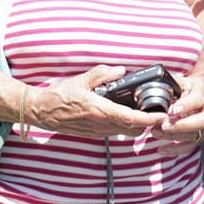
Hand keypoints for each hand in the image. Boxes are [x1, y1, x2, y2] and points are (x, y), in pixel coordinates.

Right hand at [29, 65, 167, 138]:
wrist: (41, 111)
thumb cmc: (59, 95)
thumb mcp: (82, 79)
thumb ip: (103, 74)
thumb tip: (121, 70)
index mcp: (99, 111)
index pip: (130, 119)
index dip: (149, 119)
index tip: (162, 116)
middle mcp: (100, 125)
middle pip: (132, 129)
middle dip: (147, 122)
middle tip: (158, 111)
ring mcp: (96, 132)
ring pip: (124, 132)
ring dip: (136, 125)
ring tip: (145, 111)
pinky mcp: (92, 133)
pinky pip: (114, 132)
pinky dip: (124, 125)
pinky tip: (126, 113)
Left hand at [153, 74, 203, 155]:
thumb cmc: (200, 90)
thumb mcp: (190, 81)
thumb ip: (175, 83)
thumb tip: (157, 81)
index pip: (197, 100)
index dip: (186, 105)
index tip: (172, 110)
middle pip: (199, 122)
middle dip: (180, 125)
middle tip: (163, 125)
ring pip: (193, 135)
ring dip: (173, 136)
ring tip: (155, 132)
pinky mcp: (201, 137)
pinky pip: (189, 147)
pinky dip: (175, 150)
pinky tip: (161, 150)